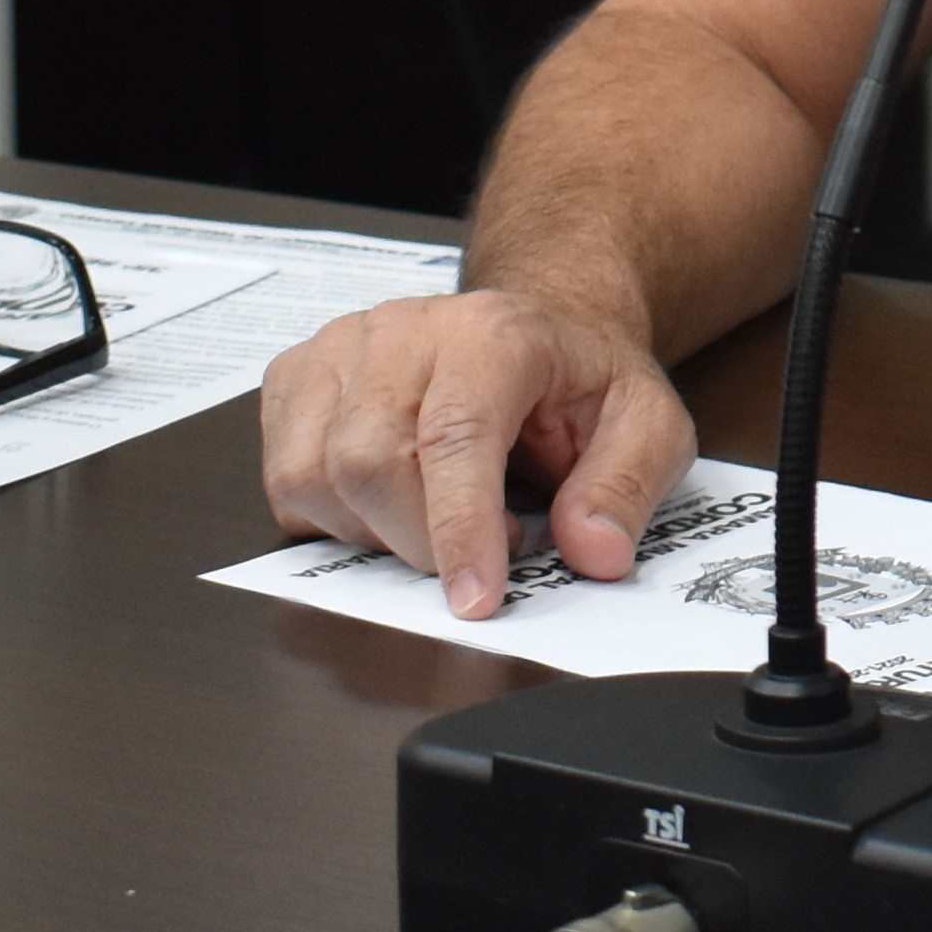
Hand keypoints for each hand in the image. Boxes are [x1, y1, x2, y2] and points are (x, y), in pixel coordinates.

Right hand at [256, 286, 687, 618]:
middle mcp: (402, 330)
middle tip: (484, 549)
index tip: (476, 601)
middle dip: (419, 543)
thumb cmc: (579, 380)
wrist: (535, 330)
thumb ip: (627, 487)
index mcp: (493, 333)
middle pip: (368, 463)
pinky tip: (388, 503)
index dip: (457, 529)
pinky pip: (283, 479)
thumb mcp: (648, 425)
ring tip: (437, 516)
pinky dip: (331, 517)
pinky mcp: (295, 376)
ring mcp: (337, 348)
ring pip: (311, 476)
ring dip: (374, 533)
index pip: (454, 435)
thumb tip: (591, 552)